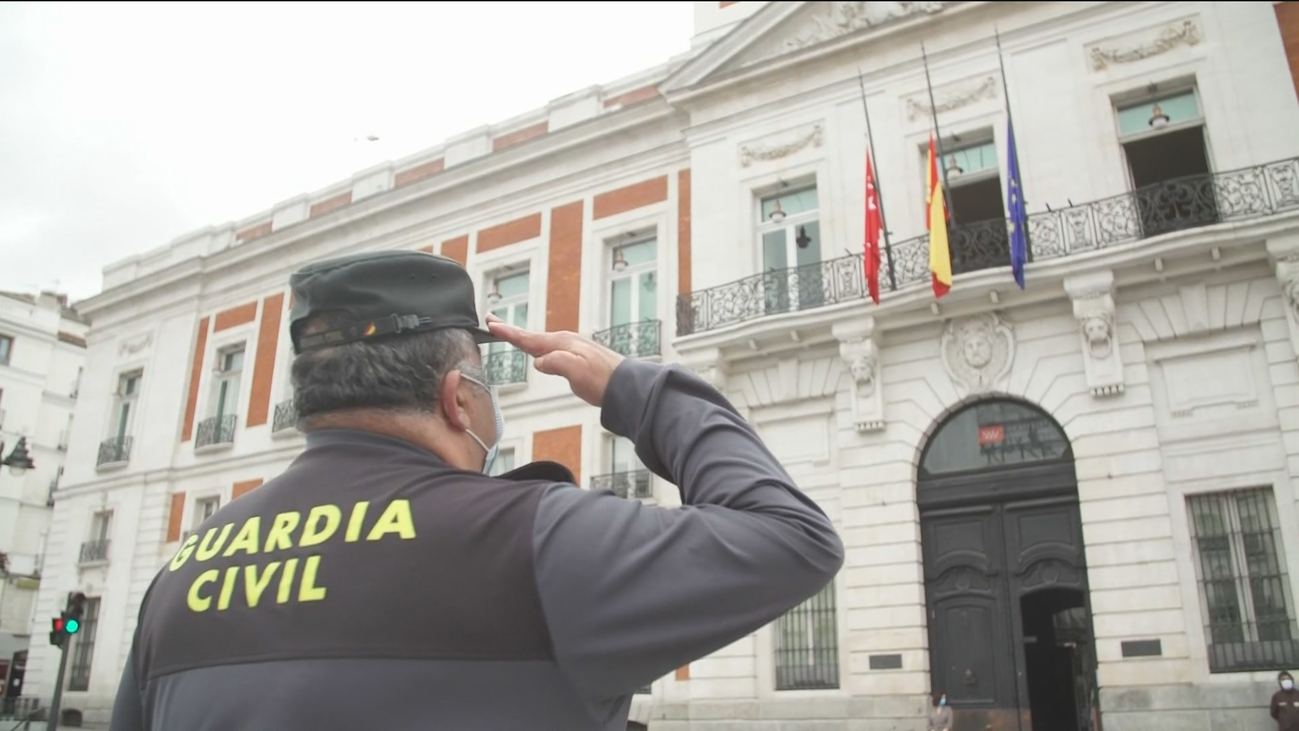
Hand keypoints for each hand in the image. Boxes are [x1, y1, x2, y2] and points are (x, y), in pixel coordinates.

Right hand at [485, 314, 624, 406]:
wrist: (626, 385)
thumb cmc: (603, 380)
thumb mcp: (576, 372)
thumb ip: (556, 363)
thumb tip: (538, 362)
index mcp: (561, 344)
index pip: (528, 338)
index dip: (508, 332)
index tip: (491, 324)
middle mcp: (565, 342)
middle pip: (531, 335)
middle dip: (511, 329)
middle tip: (492, 321)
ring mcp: (571, 348)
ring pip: (540, 341)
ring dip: (523, 337)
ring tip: (509, 333)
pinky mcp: (576, 357)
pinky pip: (549, 348)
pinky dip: (536, 345)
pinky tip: (536, 350)